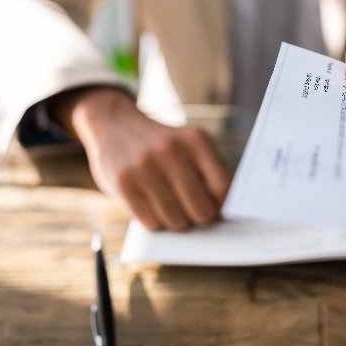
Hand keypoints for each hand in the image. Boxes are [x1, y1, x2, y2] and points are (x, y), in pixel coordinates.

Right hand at [51, 87, 232, 230]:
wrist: (115, 123)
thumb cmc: (163, 144)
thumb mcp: (191, 144)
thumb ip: (213, 171)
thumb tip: (230, 210)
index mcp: (196, 140)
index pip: (223, 188)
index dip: (223, 207)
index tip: (218, 211)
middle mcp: (171, 151)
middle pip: (201, 210)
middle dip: (200, 218)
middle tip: (193, 212)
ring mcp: (144, 167)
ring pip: (176, 220)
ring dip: (177, 222)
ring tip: (172, 207)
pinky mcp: (123, 183)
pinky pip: (151, 222)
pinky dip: (156, 221)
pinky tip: (153, 206)